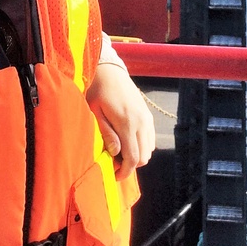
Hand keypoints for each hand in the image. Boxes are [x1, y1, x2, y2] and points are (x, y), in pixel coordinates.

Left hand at [86, 64, 155, 181]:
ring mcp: (146, 118)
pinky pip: (150, 138)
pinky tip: (128, 141)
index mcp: (127, 123)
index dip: (124, 172)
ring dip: (137, 155)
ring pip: (149, 149)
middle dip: (130, 165)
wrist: (109, 70)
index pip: (132, 158)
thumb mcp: (95, 112)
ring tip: (120, 152)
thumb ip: (106, 134)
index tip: (114, 175)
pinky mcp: (148, 114)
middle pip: (144, 157)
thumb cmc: (97, 90)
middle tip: (114, 163)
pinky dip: (142, 145)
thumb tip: (115, 153)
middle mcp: (141, 122)